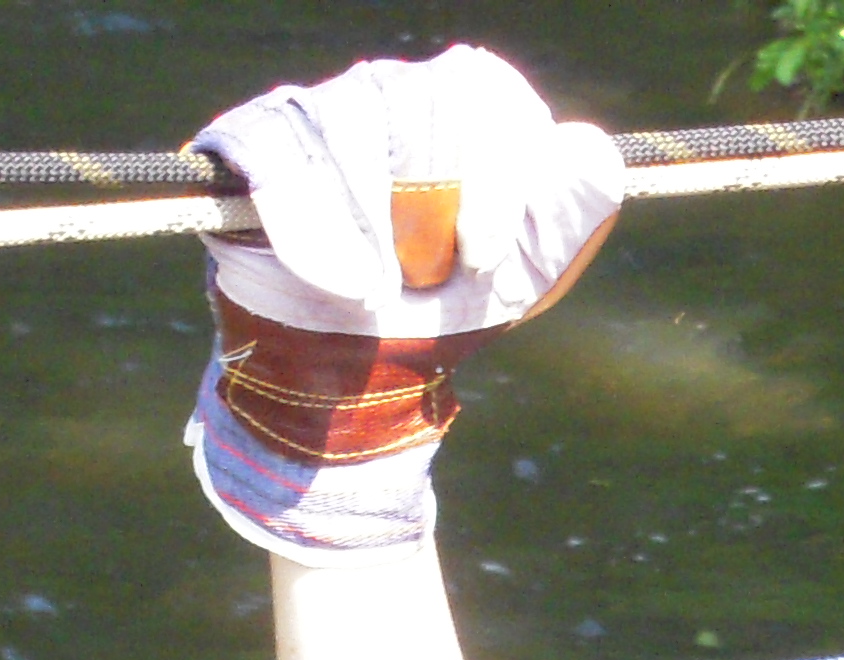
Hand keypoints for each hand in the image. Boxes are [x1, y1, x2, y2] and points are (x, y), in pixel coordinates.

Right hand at [185, 48, 622, 558]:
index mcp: (461, 111)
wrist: (354, 383)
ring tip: (372, 297)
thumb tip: (593, 152)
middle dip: (429, 206)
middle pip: (417, 102)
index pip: (485, 92)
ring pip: (345, 124)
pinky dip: (307, 223)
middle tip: (426, 282)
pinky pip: (274, 153)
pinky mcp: (250, 146)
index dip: (494, 174)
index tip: (486, 259)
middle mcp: (389, 96)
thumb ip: (568, 211)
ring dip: (369, 225)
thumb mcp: (522, 272)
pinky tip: (338, 284)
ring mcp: (315, 114)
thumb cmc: (441, 316)